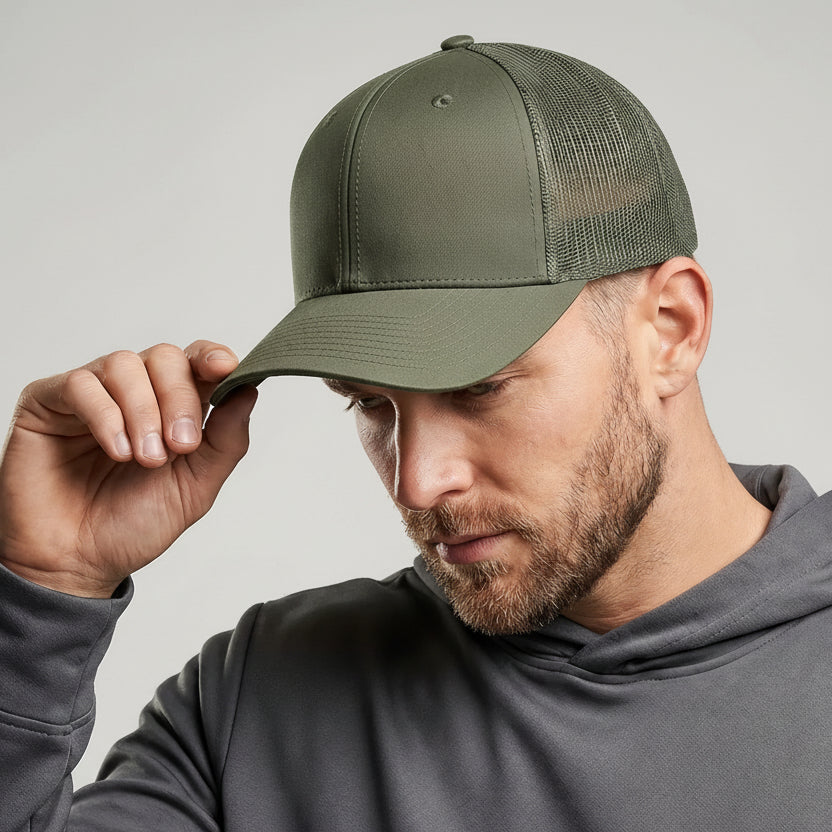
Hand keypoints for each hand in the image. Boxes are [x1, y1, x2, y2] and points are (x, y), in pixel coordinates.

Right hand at [0, 341, 256, 596]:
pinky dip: (106, 416)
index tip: (225, 368)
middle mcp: (134, 393)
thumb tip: (248, 390)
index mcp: (173, 406)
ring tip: (147, 458)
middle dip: (180, 398)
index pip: (196, 360)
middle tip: (182, 446)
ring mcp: (92, 394)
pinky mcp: (48, 402)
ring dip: (144, 411)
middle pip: (165, 358)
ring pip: (125, 364)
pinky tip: (117, 451)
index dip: (212, 357)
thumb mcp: (197, 486)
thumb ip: (226, 439)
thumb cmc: (134, 525)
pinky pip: (81, 384)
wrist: (79, 563)